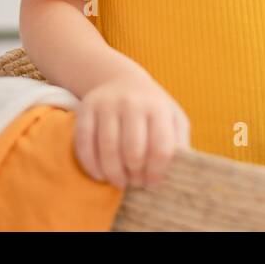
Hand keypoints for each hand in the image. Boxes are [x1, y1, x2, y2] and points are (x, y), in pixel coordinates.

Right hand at [74, 72, 190, 189]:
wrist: (121, 81)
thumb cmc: (152, 108)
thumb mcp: (173, 118)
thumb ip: (179, 142)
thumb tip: (180, 170)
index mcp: (158, 108)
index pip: (161, 149)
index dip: (156, 173)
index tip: (152, 183)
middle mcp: (133, 103)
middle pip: (133, 152)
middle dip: (134, 176)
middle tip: (135, 182)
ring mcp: (107, 105)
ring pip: (108, 150)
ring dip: (114, 174)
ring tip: (119, 181)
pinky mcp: (86, 109)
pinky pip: (84, 144)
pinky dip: (91, 165)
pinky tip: (100, 174)